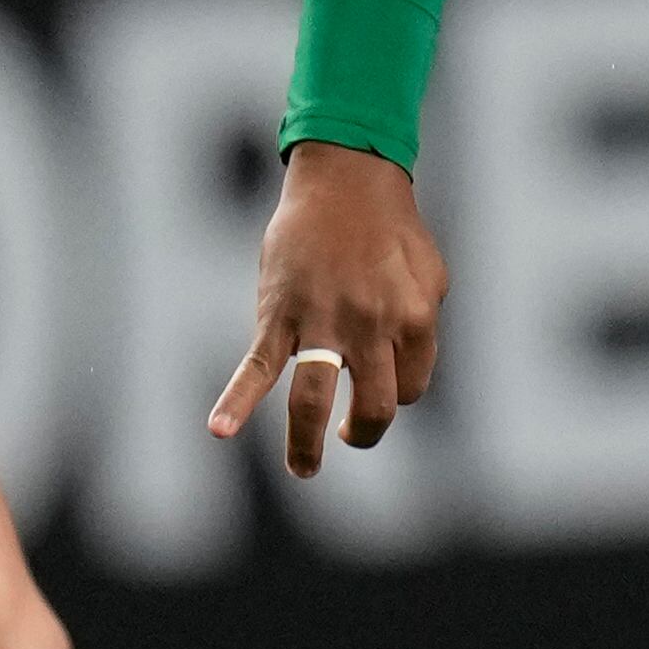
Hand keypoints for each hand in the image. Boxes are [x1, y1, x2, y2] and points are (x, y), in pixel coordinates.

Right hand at [205, 141, 447, 477]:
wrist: (345, 177)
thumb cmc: (391, 228)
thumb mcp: (429, 274)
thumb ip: (422, 324)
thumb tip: (408, 366)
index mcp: (415, 317)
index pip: (410, 387)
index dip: (395, 391)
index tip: (379, 379)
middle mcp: (372, 325)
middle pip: (376, 406)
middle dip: (364, 430)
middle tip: (349, 432)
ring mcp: (323, 322)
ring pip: (313, 400)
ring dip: (306, 444)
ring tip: (304, 471)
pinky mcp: (279, 314)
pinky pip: (256, 366)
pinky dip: (235, 400)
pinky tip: (219, 429)